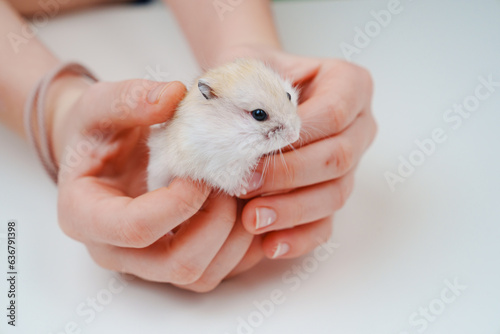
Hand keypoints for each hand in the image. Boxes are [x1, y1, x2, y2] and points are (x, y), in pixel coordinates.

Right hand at [50, 77, 257, 291]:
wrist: (101, 156)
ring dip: (236, 235)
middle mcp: (117, 251)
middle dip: (217, 221)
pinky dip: (242, 246)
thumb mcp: (99, 105)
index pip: (135, 228)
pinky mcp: (174, 262)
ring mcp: (147, 262)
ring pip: (202, 274)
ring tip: (240, 192)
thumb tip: (174, 95)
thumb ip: (129, 99)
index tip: (200, 170)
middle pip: (178, 263)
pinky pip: (218, 272)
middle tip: (228, 182)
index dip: (178, 201)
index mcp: (85, 215)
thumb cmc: (97, 133)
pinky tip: (246, 208)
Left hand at [222, 47, 376, 258]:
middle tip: (245, 186)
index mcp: (349, 85)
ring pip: (335, 195)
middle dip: (289, 176)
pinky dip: (300, 237)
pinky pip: (326, 223)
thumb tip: (238, 136)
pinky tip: (270, 245)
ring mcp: (351, 165)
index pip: (334, 114)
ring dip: (292, 211)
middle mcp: (358, 126)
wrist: (250, 92)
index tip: (252, 151)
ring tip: (252, 220)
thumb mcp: (251, 70)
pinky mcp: (332, 195)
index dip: (296, 137)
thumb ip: (255, 94)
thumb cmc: (252, 78)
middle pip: (339, 158)